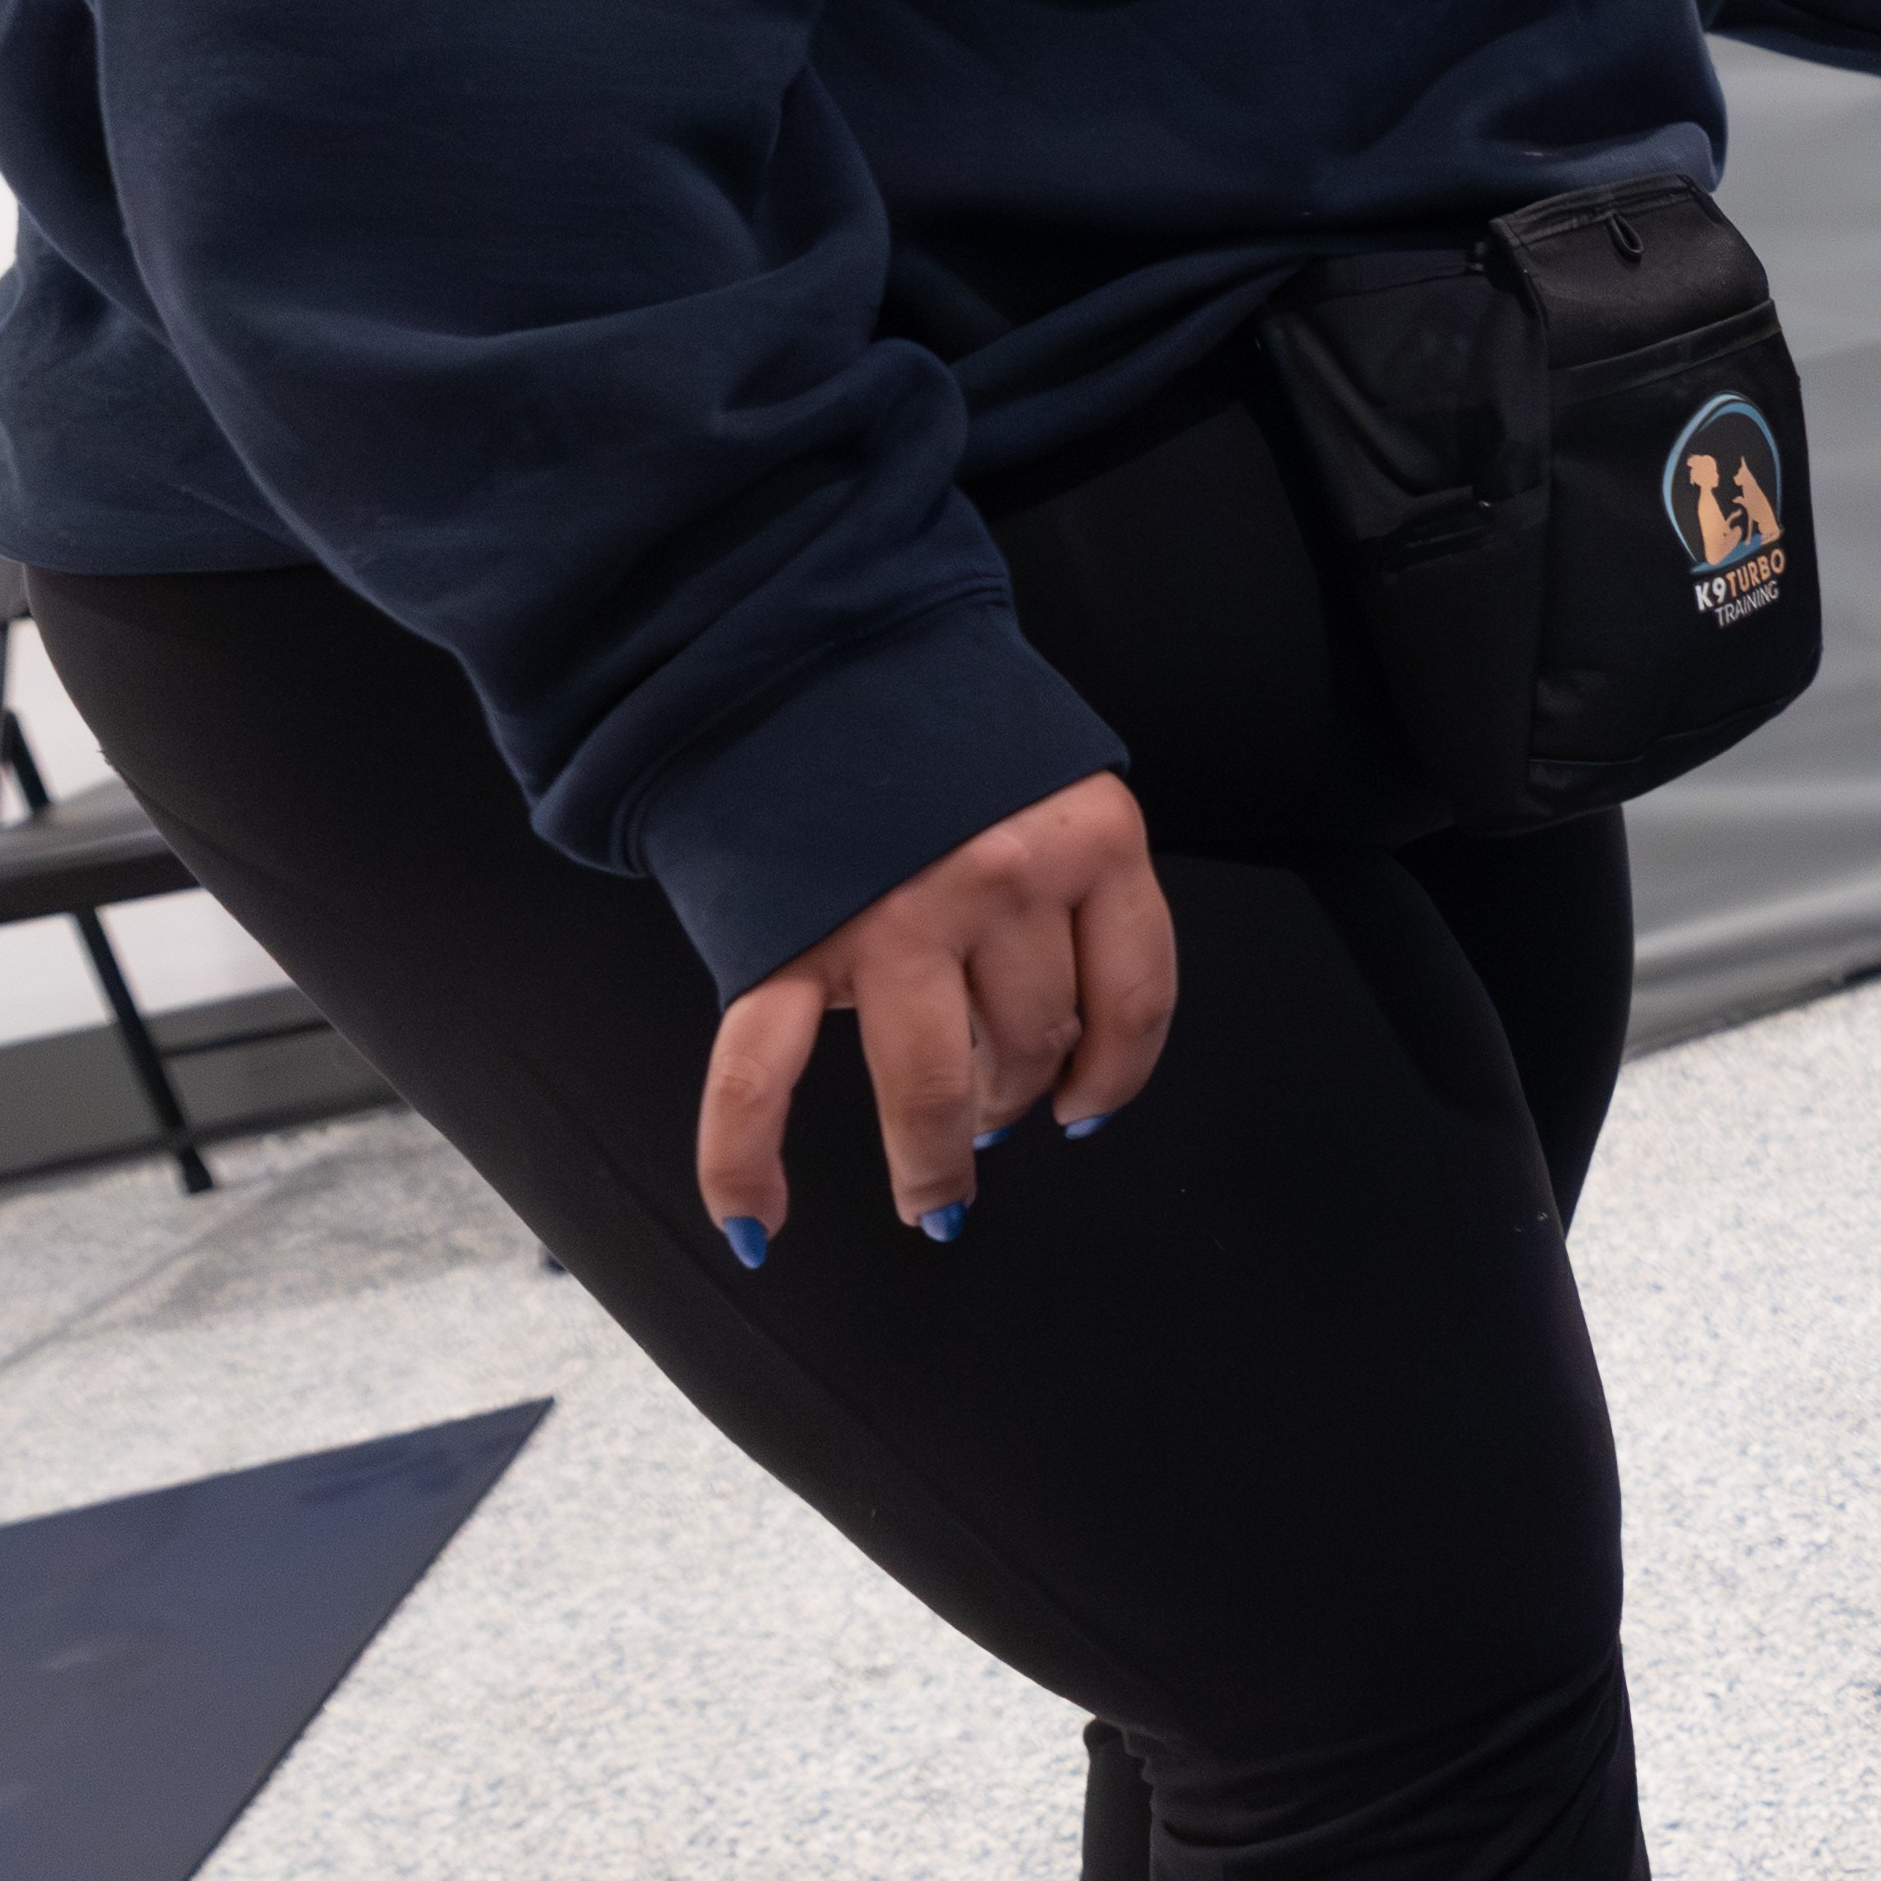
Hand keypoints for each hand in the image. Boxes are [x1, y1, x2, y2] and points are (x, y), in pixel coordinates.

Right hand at [698, 771, 1176, 1260]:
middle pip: (1032, 1048)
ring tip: (936, 1189)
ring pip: (928, 1086)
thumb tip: (1070, 1059)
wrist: (803, 655)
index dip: (1114, 1075)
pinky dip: (745, 1165)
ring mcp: (887, 917)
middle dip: (1016, 1104)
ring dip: (935, 1156)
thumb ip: (1076, 896)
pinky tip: (760, 1225)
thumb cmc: (941, 732)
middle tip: (994, 1118)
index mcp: (1085, 840)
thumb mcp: (1051, 788)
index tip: (1087, 1109)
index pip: (1134, 1001)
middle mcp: (995, 881)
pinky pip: (759, 1080)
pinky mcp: (783, 943)